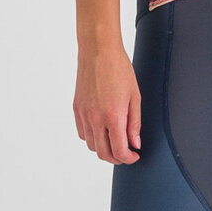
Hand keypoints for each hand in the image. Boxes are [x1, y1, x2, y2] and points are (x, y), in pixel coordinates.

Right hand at [73, 46, 141, 164]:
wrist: (98, 51)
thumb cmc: (119, 69)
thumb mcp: (135, 96)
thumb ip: (135, 123)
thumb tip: (135, 143)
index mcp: (113, 116)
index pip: (119, 150)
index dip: (128, 158)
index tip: (135, 156)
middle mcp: (95, 118)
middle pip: (103, 153)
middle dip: (116, 158)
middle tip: (126, 154)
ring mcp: (83, 114)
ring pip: (91, 145)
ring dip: (104, 149)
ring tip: (115, 142)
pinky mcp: (76, 109)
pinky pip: (82, 133)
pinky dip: (92, 138)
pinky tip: (101, 131)